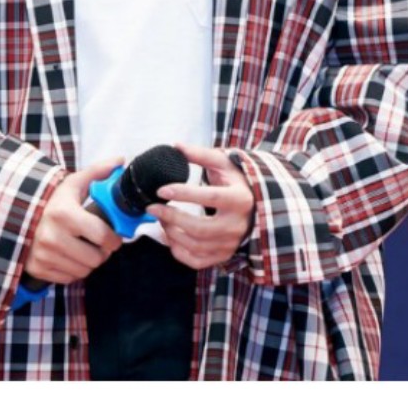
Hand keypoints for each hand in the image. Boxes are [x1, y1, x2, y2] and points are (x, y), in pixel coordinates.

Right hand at [22, 156, 123, 284]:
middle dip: (102, 251)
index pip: (103, 236)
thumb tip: (121, 161)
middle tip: (98, 243)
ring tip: (83, 247)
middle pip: (96, 258)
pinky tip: (69, 255)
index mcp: (64, 214)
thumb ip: (98, 172)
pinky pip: (68, 278)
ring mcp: (44, 255)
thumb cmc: (51, 200)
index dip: (114, 238)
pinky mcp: (38, 268)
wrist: (18, 214)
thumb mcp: (72, 184)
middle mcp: (52, 236)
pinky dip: (73, 270)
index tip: (114, 236)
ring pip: (84, 271)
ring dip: (88, 262)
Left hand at [146, 143, 254, 270]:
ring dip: (171, 233)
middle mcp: (237, 225)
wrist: (255, 205)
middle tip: (152, 207)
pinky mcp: (223, 255)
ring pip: (196, 246)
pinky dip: (178, 251)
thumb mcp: (223, 163)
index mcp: (240, 199)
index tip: (161, 190)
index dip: (183, 194)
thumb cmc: (236, 182)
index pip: (209, 197)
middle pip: (199, 228)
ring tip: (160, 218)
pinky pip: (196, 261)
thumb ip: (200, 155)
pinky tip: (170, 236)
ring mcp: (231, 244)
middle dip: (171, 218)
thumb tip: (176, 146)